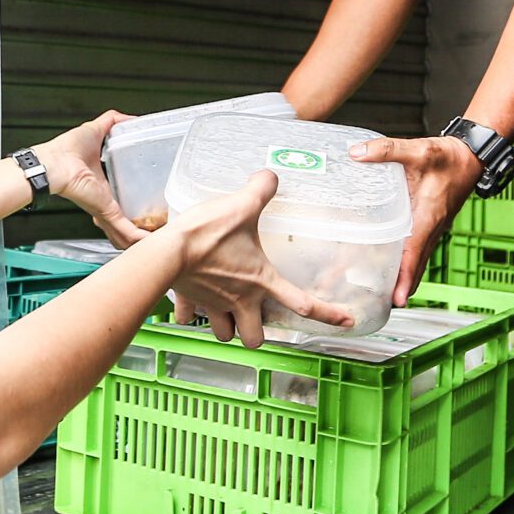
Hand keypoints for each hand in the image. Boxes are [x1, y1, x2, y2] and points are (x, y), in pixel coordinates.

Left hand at [36, 110, 145, 246]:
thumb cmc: (65, 151)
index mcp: (101, 185)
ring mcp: (104, 209)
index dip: (133, 206)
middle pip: (123, 222)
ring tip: (157, 239)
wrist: (53, 166)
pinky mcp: (105, 211)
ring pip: (125, 231)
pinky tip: (150, 241)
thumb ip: (113, 122)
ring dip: (140, 237)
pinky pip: (125, 230)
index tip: (149, 210)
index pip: (119, 200)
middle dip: (138, 230)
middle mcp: (102, 200)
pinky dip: (137, 237)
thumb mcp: (95, 131)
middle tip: (155, 230)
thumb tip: (130, 119)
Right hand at [162, 171, 357, 347]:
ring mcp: (213, 304)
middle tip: (255, 320)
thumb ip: (261, 189)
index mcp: (261, 281)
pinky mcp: (188, 300)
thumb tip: (271, 175)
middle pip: (255, 338)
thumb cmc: (207, 233)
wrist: (167, 251)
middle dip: (256, 334)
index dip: (329, 315)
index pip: (303, 304)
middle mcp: (240, 300)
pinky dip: (191, 314)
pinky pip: (189, 317)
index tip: (347, 321)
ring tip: (225, 312)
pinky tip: (191, 302)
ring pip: (224, 334)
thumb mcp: (241, 205)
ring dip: (227, 327)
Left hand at [348, 134, 482, 305]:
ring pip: (416, 262)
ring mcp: (432, 230)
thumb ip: (388, 151)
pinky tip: (388, 270)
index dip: (406, 276)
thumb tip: (357, 153)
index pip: (415, 252)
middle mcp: (431, 228)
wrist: (471, 157)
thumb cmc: (450, 157)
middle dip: (397, 288)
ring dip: (400, 280)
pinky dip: (405, 267)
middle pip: (414, 266)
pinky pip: (416, 252)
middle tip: (373, 305)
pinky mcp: (429, 226)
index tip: (398, 299)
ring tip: (376, 296)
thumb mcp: (419, 150)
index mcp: (428, 215)